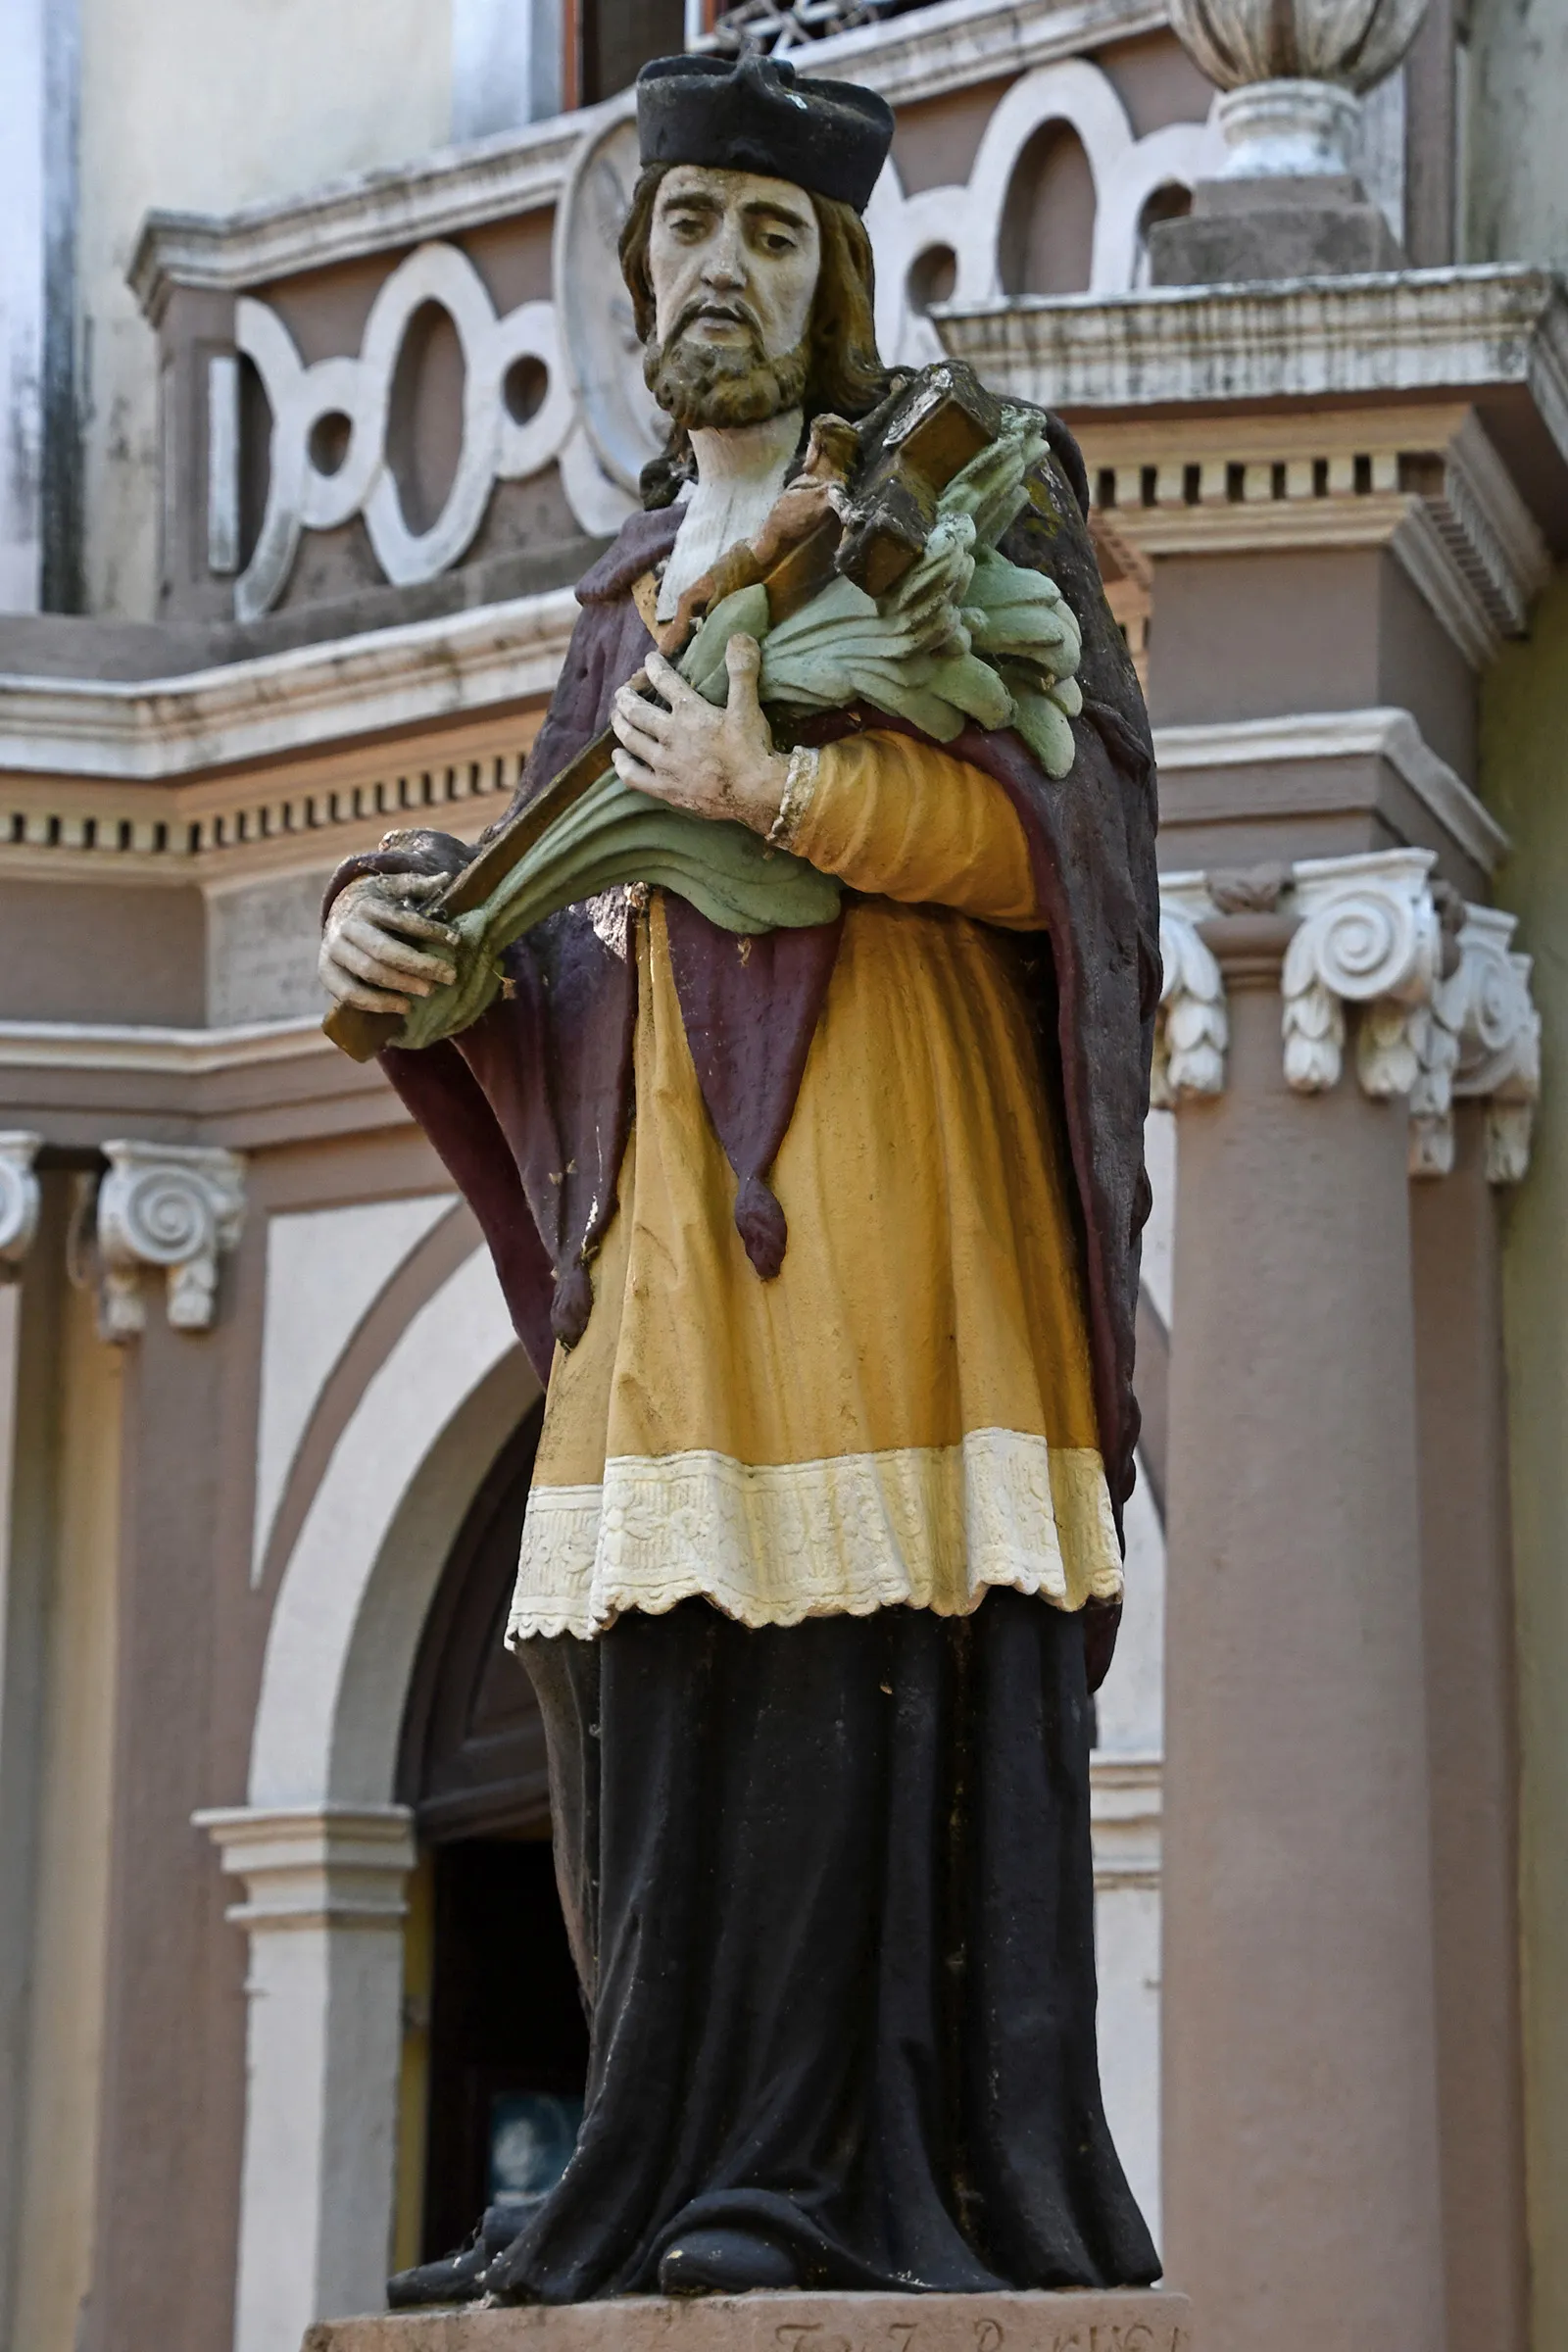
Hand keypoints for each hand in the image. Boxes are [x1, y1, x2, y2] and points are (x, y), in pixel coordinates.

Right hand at [319, 872, 459, 1014]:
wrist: (336, 914)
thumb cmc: (374, 903)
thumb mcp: (392, 888)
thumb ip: (416, 886)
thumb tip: (445, 878)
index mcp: (366, 905)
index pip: (401, 919)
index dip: (429, 930)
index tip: (456, 941)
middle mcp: (347, 926)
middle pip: (384, 950)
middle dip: (420, 965)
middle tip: (450, 976)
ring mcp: (333, 950)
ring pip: (369, 972)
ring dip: (402, 984)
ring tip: (430, 991)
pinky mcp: (326, 971)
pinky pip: (349, 993)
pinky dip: (377, 1003)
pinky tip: (403, 1006)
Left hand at [609, 639, 788, 834]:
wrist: (755, 794)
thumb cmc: (752, 749)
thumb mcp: (748, 706)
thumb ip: (742, 670)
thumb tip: (739, 636)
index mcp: (689, 712)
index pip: (665, 681)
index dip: (654, 667)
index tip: (649, 660)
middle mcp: (670, 735)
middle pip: (638, 711)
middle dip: (627, 698)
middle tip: (622, 691)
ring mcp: (664, 764)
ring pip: (631, 739)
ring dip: (620, 724)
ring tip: (616, 715)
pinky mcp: (665, 789)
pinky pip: (633, 776)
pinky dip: (622, 764)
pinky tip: (618, 757)